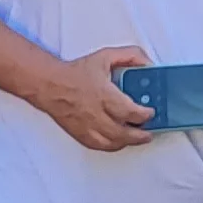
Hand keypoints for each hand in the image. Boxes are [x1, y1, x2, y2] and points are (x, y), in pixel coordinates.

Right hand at [35, 46, 157, 151]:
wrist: (50, 84)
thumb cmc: (76, 72)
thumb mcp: (106, 56)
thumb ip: (130, 56)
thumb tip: (148, 63)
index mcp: (104, 95)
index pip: (130, 112)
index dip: (145, 115)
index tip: (151, 112)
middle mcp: (96, 114)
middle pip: (123, 133)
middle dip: (141, 135)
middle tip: (150, 131)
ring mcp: (87, 126)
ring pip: (112, 143)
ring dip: (128, 142)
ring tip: (138, 138)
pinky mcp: (79, 133)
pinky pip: (98, 146)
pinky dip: (111, 146)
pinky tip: (118, 142)